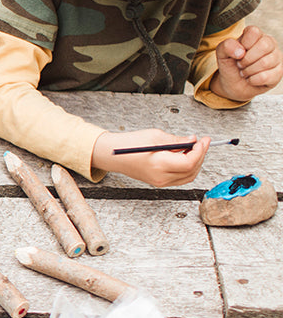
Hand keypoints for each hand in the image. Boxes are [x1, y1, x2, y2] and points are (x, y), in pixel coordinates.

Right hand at [92, 129, 208, 186]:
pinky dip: (187, 168)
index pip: (190, 162)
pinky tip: (185, 156)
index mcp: (160, 164)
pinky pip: (180, 178)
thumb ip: (177, 140)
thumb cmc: (130, 144)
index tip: (203, 140)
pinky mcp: (158, 181)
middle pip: (192, 171)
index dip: (200, 151)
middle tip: (202, 143)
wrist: (113, 155)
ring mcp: (160, 181)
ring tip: (194, 149)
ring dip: (195, 163)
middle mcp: (161, 176)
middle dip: (201, 156)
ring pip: (188, 176)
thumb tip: (192, 140)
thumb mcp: (155, 136)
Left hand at [212, 25, 281, 100]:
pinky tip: (251, 79)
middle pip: (264, 45)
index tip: (238, 53)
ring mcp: (276, 57)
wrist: (233, 85)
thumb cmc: (231, 66)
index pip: (254, 31)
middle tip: (240, 64)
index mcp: (256, 35)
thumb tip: (240, 51)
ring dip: (248, 71)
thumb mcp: (222, 55)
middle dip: (246, 59)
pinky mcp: (278, 72)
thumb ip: (226, 46)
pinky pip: (266, 77)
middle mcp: (269, 43)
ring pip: (265, 62)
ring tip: (244, 72)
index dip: (243, 44)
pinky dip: (253, 80)